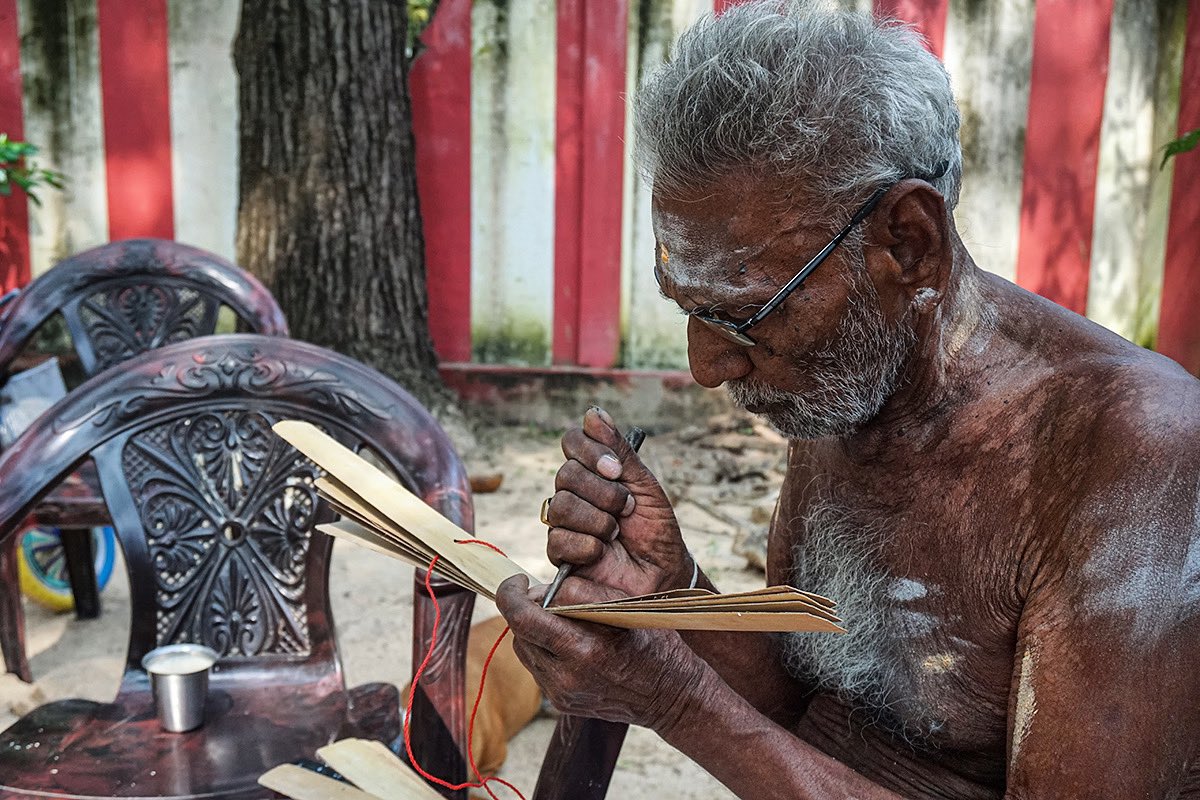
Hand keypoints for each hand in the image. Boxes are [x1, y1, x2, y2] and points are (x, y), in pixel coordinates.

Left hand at [496, 574, 708, 732]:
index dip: (511, 594)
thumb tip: (540, 590)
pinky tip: (568, 643)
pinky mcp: (561, 704)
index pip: (523, 618)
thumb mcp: (625, 606)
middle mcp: (567, 676)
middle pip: (519, 634)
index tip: (518, 581)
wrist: (670, 696)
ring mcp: (562, 694)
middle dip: (525, 609)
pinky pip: (538, 668)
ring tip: (559, 620)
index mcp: (584, 649)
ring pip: (525, 651)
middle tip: (544, 596)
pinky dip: (545, 650)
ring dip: (533, 631)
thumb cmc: (653, 644)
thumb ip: (580, 593)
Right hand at [546, 407, 690, 596]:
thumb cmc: (657, 531)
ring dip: (597, 520)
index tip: (617, 471)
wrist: (663, 576)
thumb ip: (619, 451)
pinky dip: (587, 545)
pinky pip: (559, 540)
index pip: (572, 442)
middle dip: (603, 493)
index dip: (589, 451)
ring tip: (616, 533)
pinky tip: (602, 553)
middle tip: (626, 509)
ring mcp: (565, 524)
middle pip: (566, 475)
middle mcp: (574, 494)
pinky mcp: (560, 556)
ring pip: (560, 506)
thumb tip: (594, 413)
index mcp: (593, 473)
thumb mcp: (645, 486)